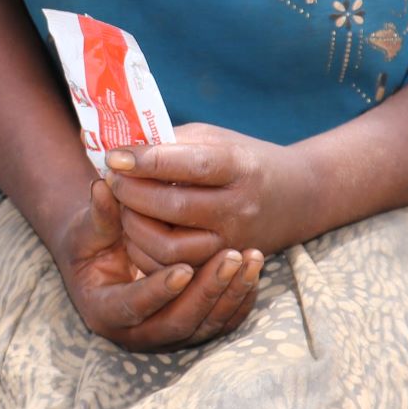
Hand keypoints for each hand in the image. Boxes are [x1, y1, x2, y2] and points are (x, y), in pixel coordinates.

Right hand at [51, 176, 262, 351]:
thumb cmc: (90, 243)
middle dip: (207, 291)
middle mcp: (137, 333)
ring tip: (250, 258)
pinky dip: (239, 300)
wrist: (102, 261)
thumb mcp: (88, 230)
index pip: (134, 307)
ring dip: (230, 294)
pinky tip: (252, 271)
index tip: (182, 267)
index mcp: (104, 312)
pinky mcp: (191, 330)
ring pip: (206, 326)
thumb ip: (100, 213)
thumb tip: (102, 186)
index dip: (158, 290)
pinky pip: (222, 323)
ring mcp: (167, 336)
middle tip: (229, 256)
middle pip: (178, 322)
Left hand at [104, 123, 320, 258]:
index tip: (114, 156)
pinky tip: (135, 231)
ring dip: (134, 226)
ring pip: (170, 248)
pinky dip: (145, 252)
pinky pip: (175, 269)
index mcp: (239, 166)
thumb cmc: (242, 159)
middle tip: (112, 179)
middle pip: (174, 207)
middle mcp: (239, 207)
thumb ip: (169, 143)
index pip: (191, 164)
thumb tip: (115, 149)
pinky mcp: (222, 265)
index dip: (147, 160)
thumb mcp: (212, 138)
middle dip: (132, 193)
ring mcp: (233, 241)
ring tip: (123, 206)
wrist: (295, 197)